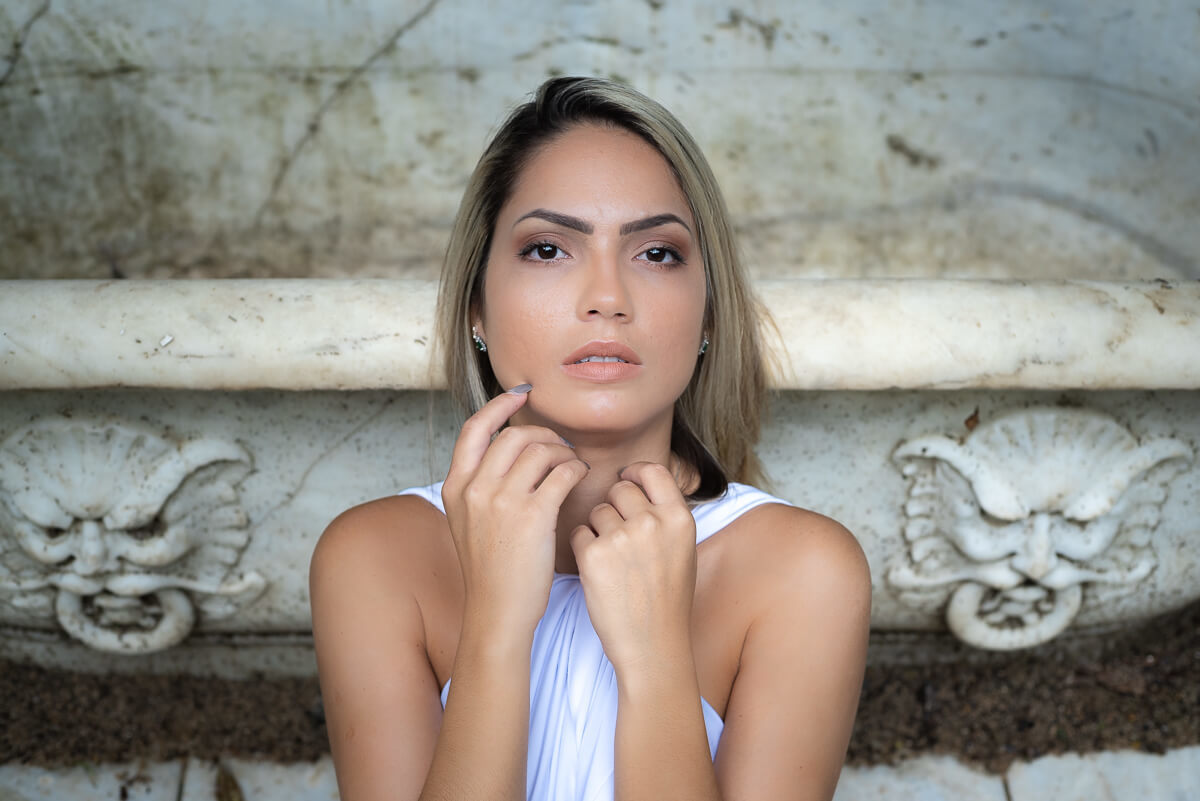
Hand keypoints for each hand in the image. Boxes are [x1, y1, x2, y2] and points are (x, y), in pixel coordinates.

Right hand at [441, 387, 589, 635]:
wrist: (497, 611)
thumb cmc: (491, 570)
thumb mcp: (468, 522)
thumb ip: (479, 487)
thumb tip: (506, 454)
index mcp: (455, 488)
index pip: (474, 429)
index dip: (499, 406)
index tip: (521, 396)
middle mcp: (475, 489)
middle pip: (514, 435)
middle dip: (543, 434)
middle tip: (560, 447)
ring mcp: (502, 501)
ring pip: (540, 450)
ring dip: (563, 452)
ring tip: (572, 465)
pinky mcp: (533, 516)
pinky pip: (562, 473)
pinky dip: (576, 470)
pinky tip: (580, 479)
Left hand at [569, 462, 697, 675]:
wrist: (653, 645)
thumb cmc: (666, 600)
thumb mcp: (681, 550)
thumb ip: (664, 516)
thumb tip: (638, 483)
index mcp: (679, 518)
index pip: (652, 471)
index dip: (634, 472)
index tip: (625, 478)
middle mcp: (652, 522)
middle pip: (620, 489)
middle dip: (614, 506)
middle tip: (619, 538)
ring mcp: (622, 538)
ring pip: (596, 511)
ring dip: (597, 529)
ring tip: (613, 562)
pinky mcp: (594, 555)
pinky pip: (578, 533)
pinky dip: (582, 548)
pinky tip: (598, 572)